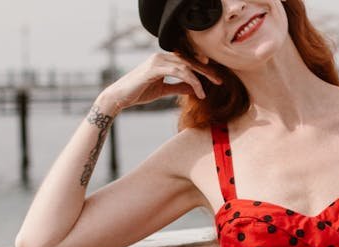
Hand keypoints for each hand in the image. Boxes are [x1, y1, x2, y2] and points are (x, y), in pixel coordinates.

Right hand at [100, 51, 223, 111]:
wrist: (119, 97)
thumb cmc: (138, 93)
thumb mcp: (162, 90)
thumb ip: (177, 87)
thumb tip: (193, 89)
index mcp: (162, 60)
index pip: (186, 61)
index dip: (201, 68)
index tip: (214, 77)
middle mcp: (160, 57)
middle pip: (189, 61)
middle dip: (206, 71)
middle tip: (219, 80)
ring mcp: (157, 61)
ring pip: (185, 65)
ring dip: (200, 78)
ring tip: (209, 90)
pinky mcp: (154, 68)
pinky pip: (178, 72)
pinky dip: (191, 81)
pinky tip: (198, 91)